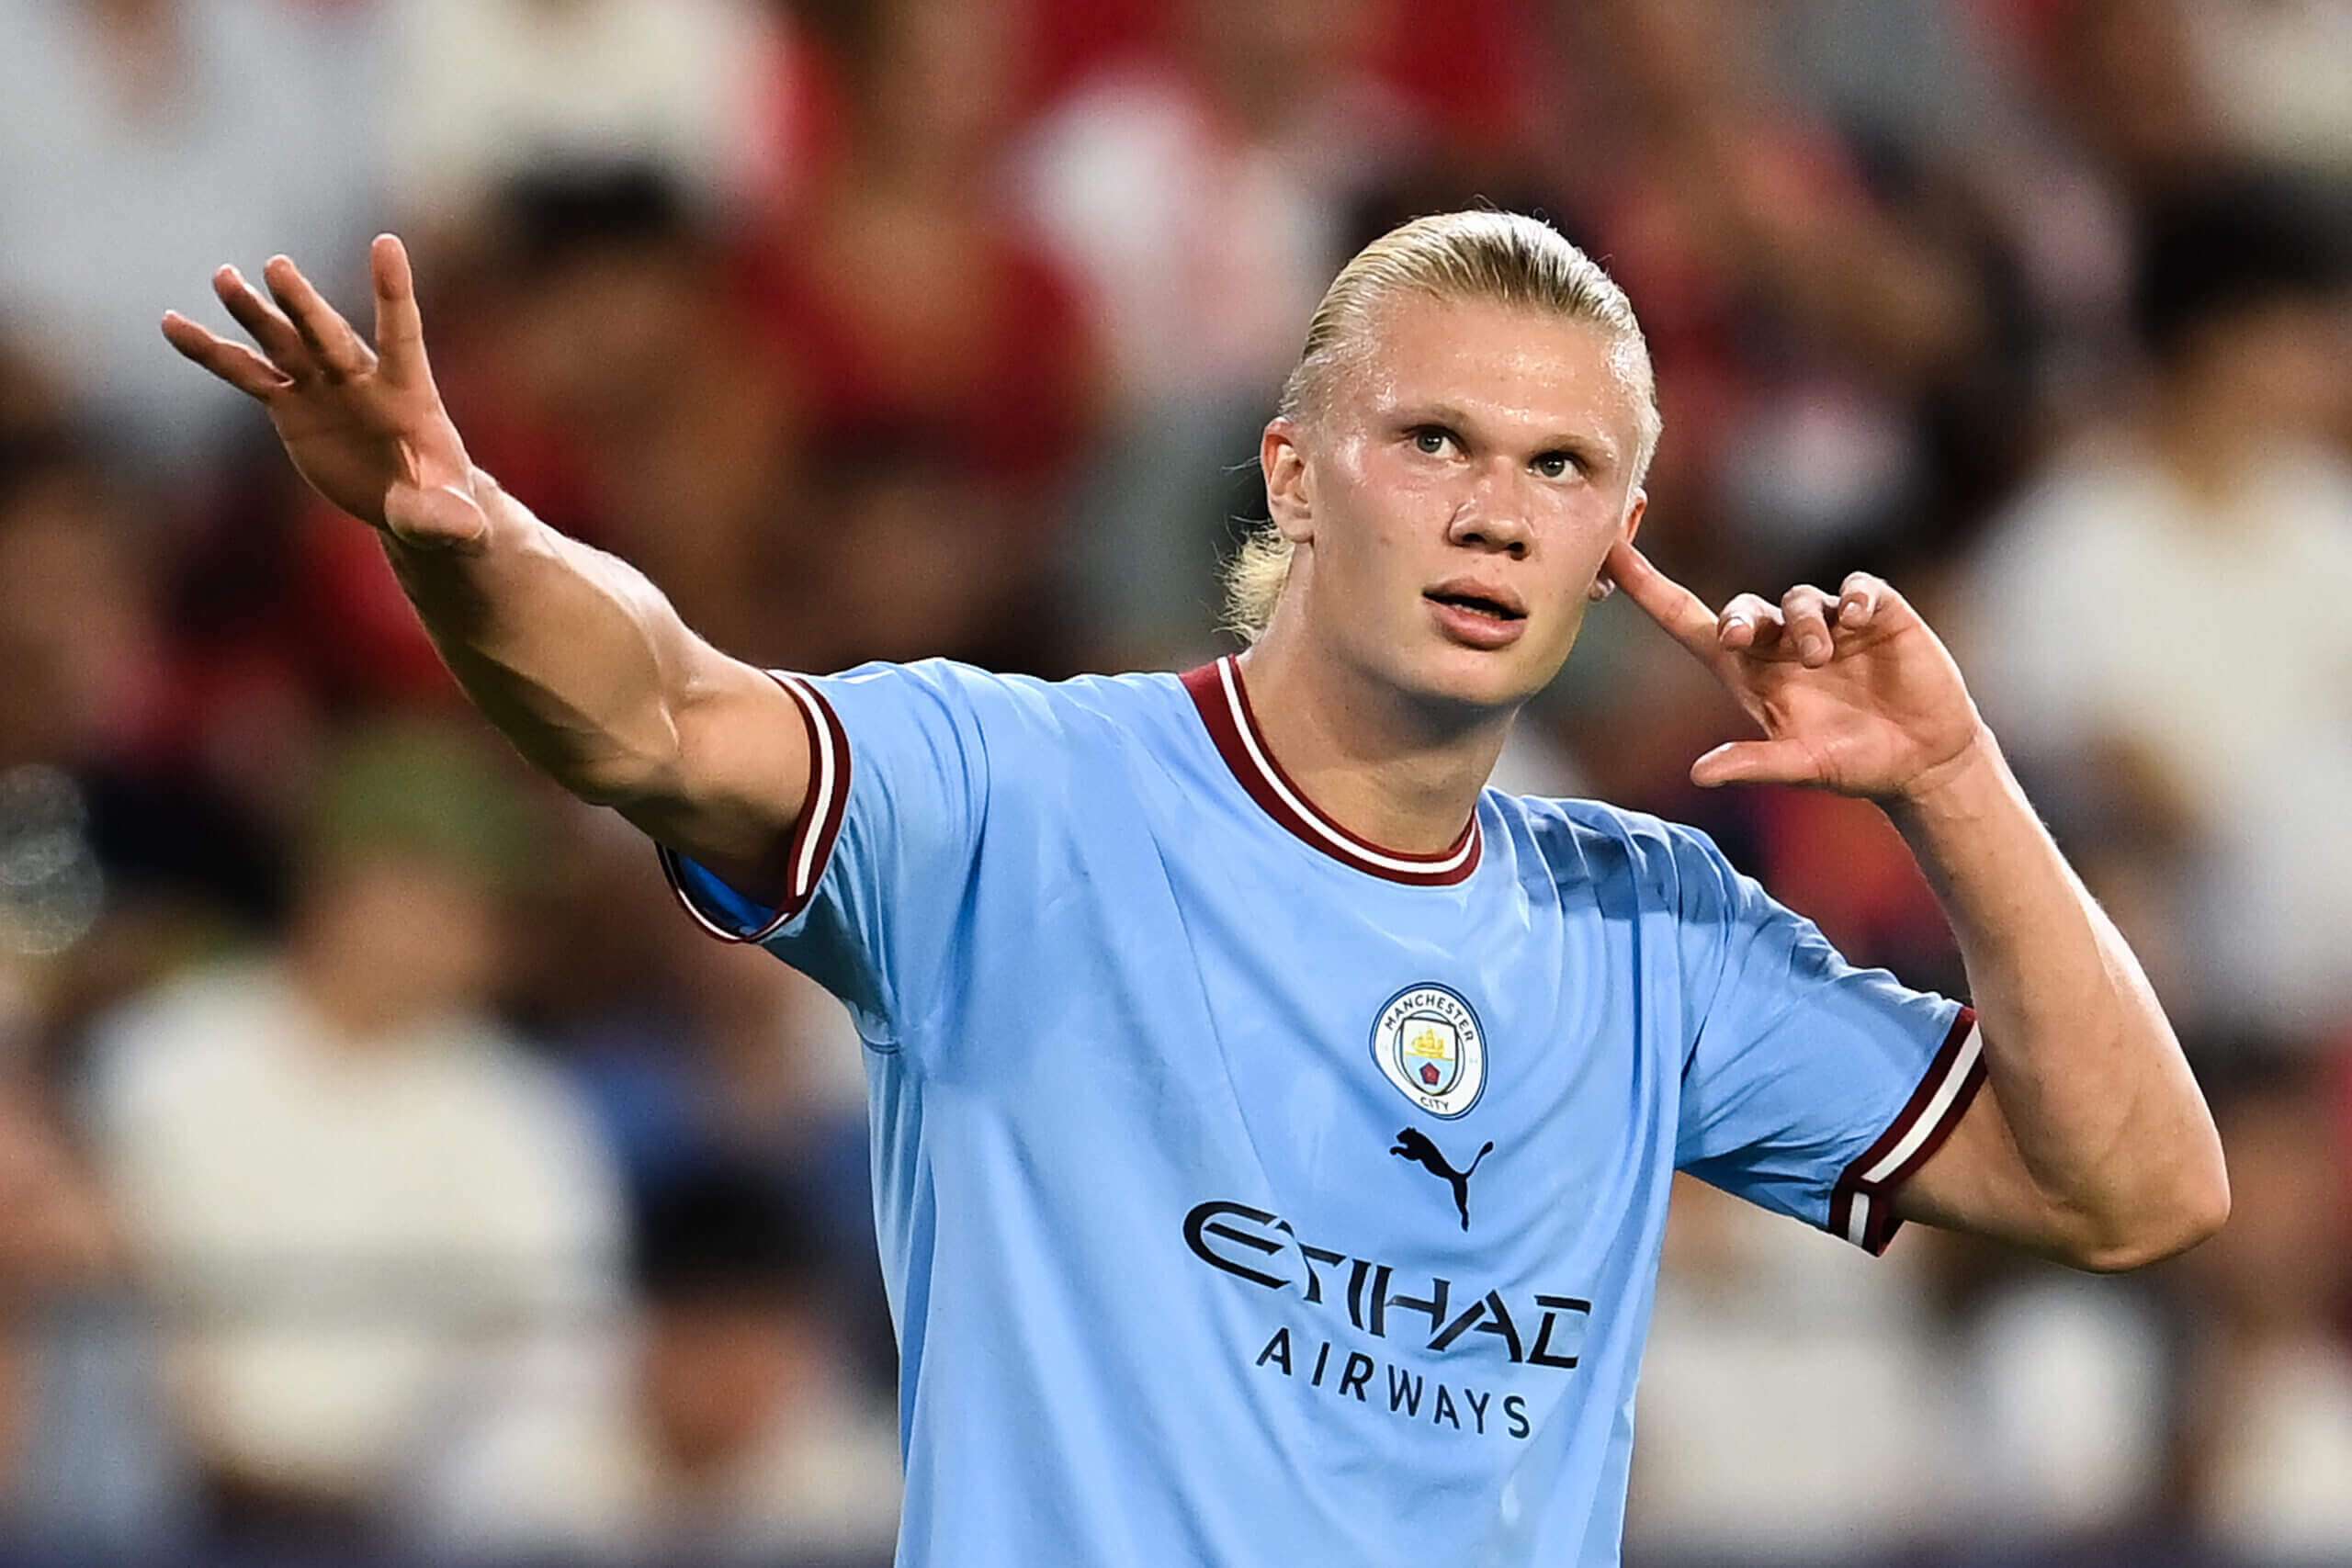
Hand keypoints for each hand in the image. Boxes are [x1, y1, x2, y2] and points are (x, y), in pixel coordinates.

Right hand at [160, 235, 487, 549]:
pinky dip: (211, 351)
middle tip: (278, 268)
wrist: (410, 503)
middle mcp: (360, 376)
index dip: (393, 292)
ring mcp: (321, 384)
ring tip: (224, 278)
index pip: (401, 334)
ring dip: (255, 312)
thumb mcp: (452, 517)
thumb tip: (459, 527)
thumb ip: (450, 515)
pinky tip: (172, 324)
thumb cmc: (443, 504)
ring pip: (283, 341)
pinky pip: (245, 373)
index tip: (386, 243)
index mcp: (408, 391)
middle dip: (304, 306)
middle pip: (329, 334)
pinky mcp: (291, 403)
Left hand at [1603, 540, 1987, 800]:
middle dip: (1739, 617)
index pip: (1687, 622)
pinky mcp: (1878, 615)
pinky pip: (1856, 588)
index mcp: (1751, 675)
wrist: (1926, 761)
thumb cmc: (1856, 765)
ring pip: (1800, 598)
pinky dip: (1853, 599)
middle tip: (1743, 638)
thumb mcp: (1803, 767)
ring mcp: (1829, 625)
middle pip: (1743, 608)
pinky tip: (1857, 621)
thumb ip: (1754, 764)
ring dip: (1804, 623)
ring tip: (1822, 657)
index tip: (1610, 555)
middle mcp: (1782, 644)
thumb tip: (1698, 775)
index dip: (1648, 588)